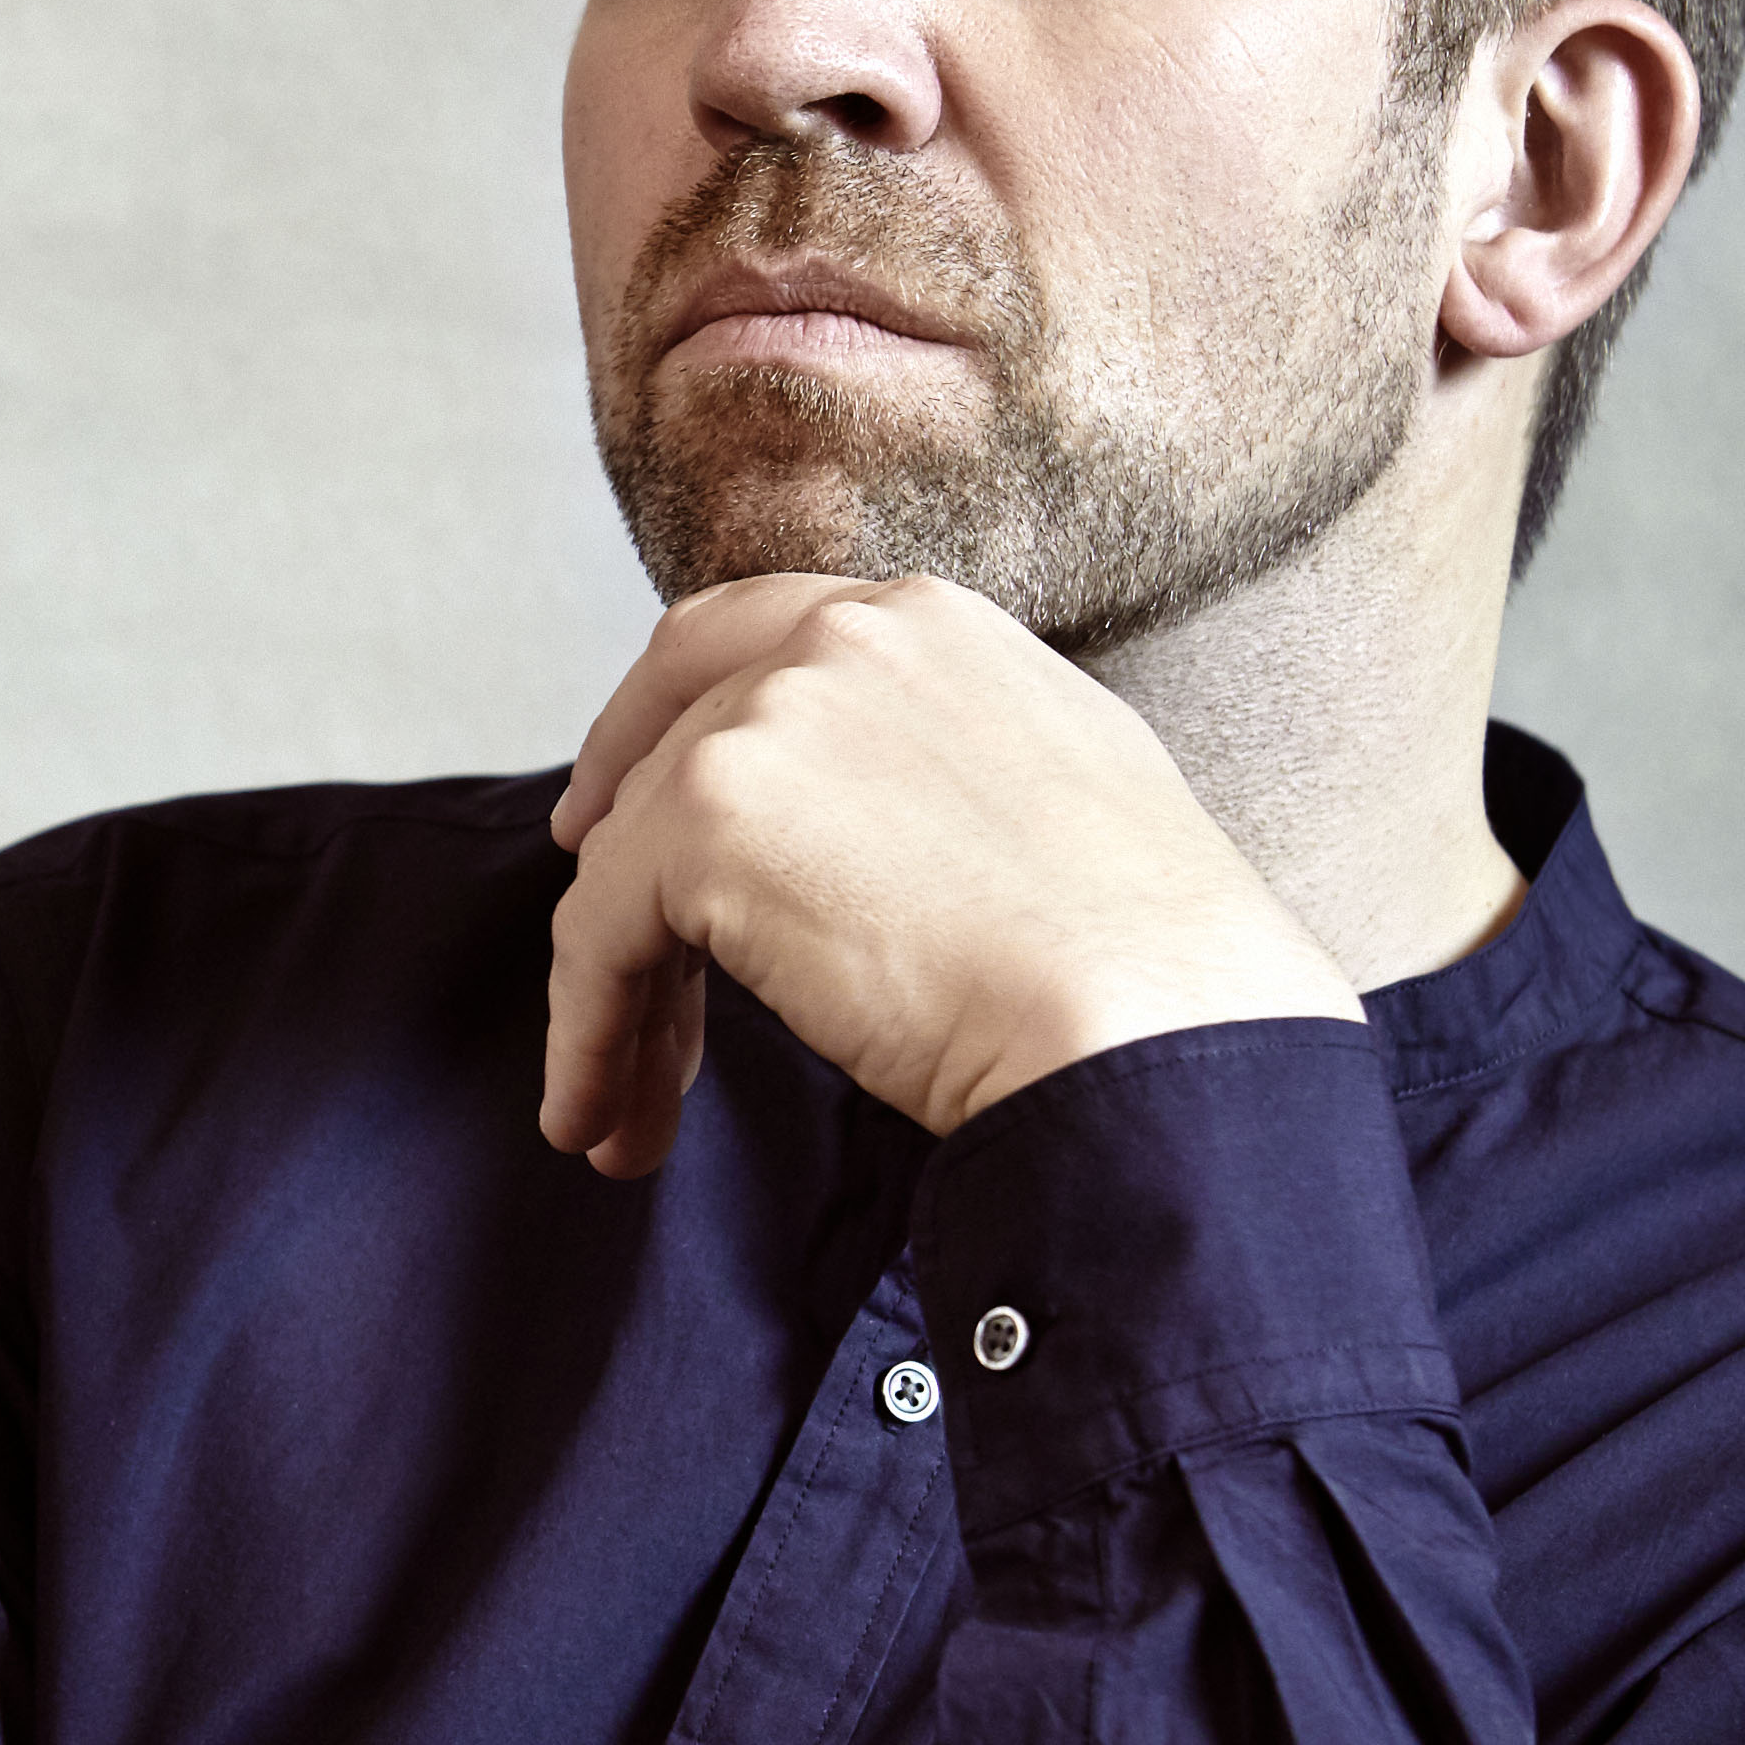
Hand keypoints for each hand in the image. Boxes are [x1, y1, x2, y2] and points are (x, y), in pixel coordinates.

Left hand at [536, 577, 1354, 1163]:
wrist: (1158, 1027)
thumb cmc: (1143, 964)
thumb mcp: (1054, 796)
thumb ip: (935, 770)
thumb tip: (857, 837)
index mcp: (930, 624)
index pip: (742, 641)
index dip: (651, 729)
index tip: (608, 818)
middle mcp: (842, 640)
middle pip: (670, 762)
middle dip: (634, 896)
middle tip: (608, 994)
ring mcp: (769, 719)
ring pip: (630, 869)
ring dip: (618, 1003)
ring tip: (626, 1118)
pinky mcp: (708, 819)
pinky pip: (599, 939)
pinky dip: (586, 1038)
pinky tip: (601, 1120)